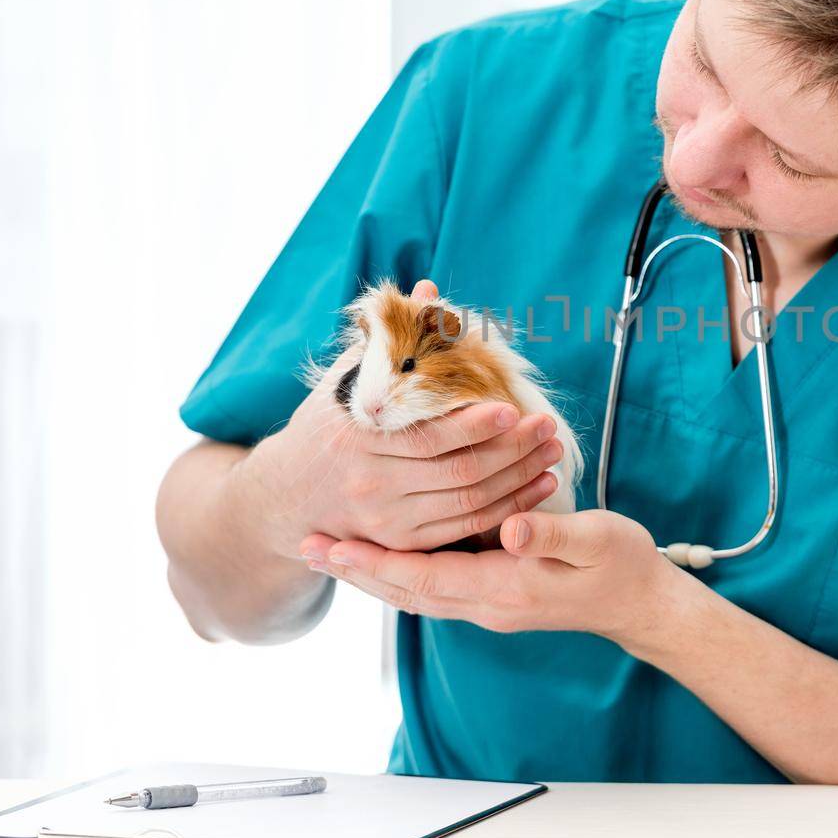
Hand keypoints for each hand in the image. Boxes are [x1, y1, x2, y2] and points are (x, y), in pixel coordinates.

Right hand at [238, 278, 566, 559]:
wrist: (285, 497)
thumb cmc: (325, 426)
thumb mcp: (344, 381)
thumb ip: (390, 341)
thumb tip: (428, 291)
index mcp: (359, 438)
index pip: (427, 435)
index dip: (474, 425)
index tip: (514, 407)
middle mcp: (371, 484)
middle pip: (457, 472)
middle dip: (512, 451)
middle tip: (550, 428)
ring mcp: (386, 520)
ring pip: (466, 504)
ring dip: (518, 481)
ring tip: (551, 454)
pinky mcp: (400, 545)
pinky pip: (462, 531)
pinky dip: (504, 511)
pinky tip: (533, 488)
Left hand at [298, 508, 685, 648]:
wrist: (642, 603)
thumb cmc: (623, 566)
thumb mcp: (597, 542)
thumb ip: (552, 536)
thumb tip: (510, 529)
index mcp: (505, 588)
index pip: (423, 578)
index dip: (375, 562)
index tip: (332, 545)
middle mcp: (487, 602)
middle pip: (405, 590)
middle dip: (355, 569)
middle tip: (308, 545)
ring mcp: (489, 601)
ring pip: (414, 590)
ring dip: (371, 570)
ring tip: (331, 549)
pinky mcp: (495, 592)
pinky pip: (434, 584)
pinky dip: (401, 568)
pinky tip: (383, 549)